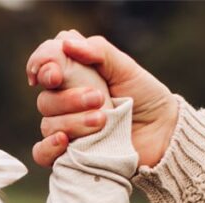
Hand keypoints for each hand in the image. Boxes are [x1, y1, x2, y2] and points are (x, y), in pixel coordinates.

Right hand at [32, 31, 177, 168]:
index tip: (55, 75)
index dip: (41, 66)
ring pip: (48, 125)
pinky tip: (64, 141)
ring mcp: (65, 129)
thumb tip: (67, 44)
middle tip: (100, 98)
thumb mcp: (126, 69)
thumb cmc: (144, 97)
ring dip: (72, 122)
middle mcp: (64, 102)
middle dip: (69, 99)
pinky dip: (48, 147)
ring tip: (103, 121)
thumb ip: (99, 52)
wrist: (163, 134)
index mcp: (73, 76)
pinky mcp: (68, 155)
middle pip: (45, 99)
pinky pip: (42, 153)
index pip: (44, 66)